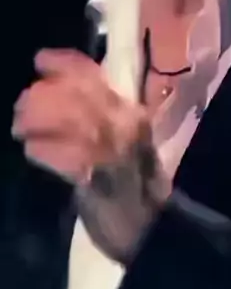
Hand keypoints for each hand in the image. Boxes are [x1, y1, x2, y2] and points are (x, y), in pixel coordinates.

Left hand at [11, 49, 170, 263]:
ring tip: (21, 128)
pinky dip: (42, 150)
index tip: (41, 59)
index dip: (64, 63)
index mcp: (133, 113)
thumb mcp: (129, 140)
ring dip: (36, 121)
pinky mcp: (96, 178)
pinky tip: (32, 150)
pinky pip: (61, 156)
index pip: (97, 75)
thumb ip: (107, 115)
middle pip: (76, 95)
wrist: (152, 229)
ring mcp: (112, 151)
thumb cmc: (138, 186)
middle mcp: (124, 126)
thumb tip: (68, 89)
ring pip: (67, 121)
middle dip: (43, 95)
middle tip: (22, 105)